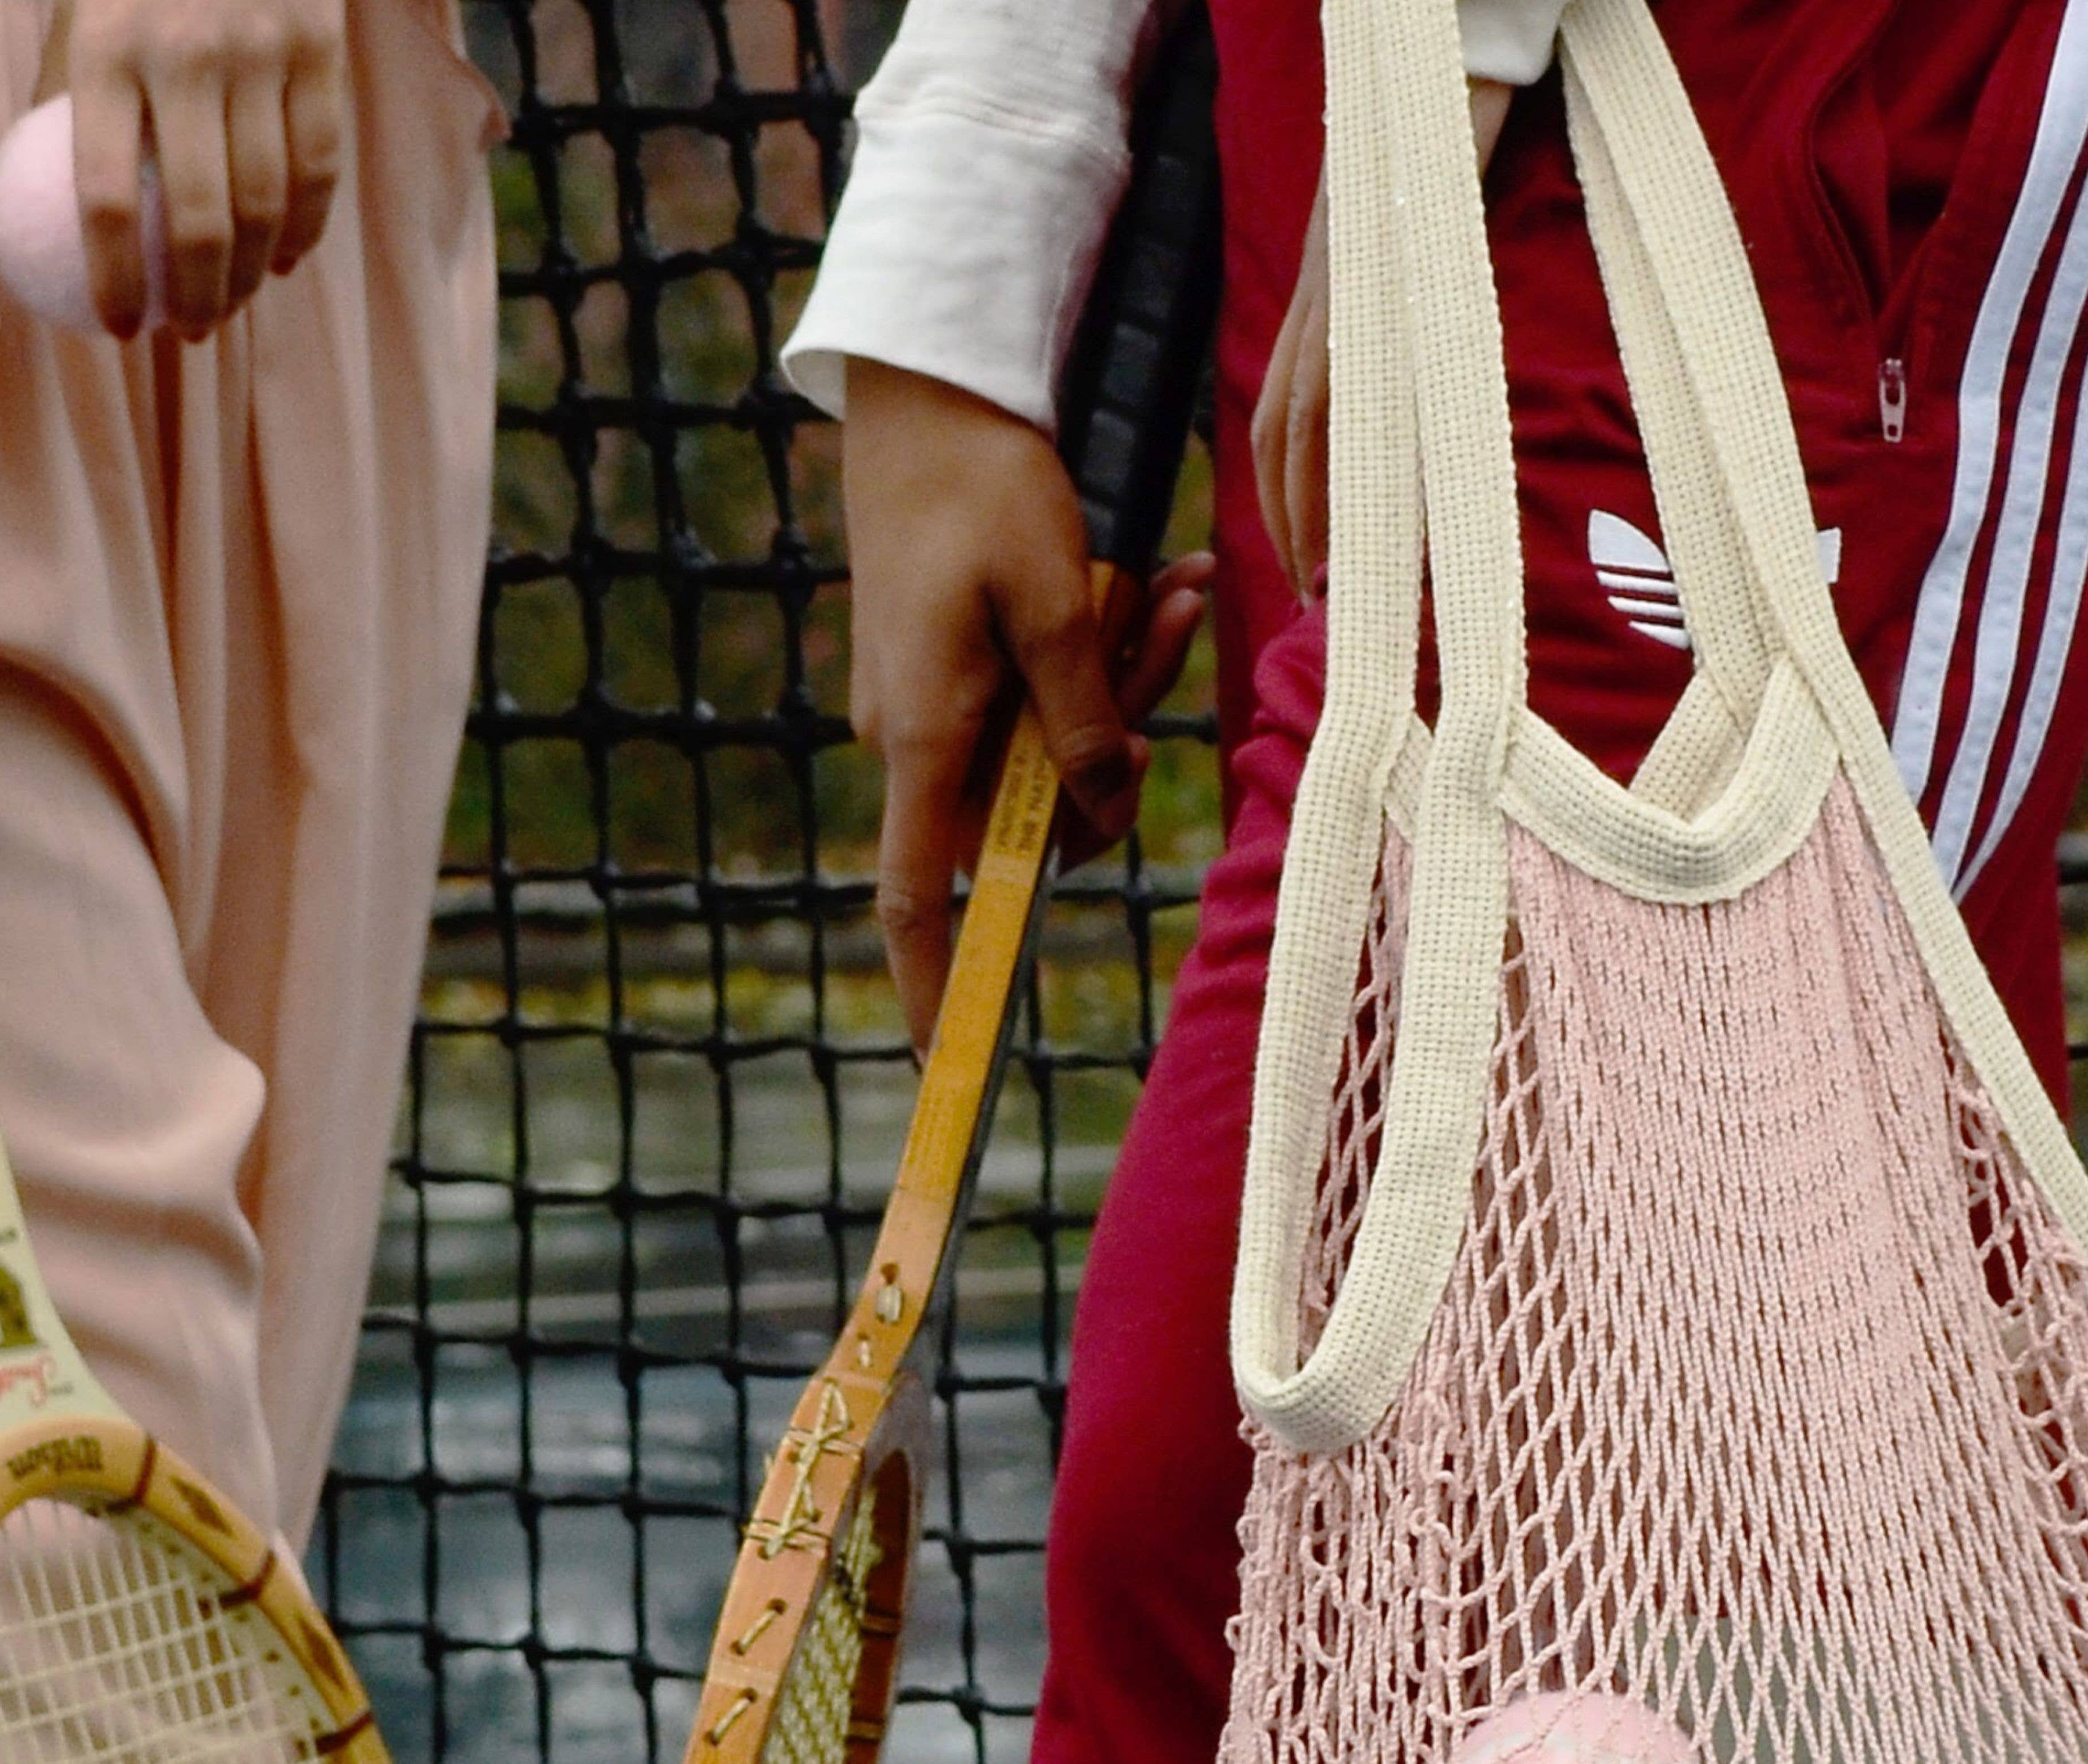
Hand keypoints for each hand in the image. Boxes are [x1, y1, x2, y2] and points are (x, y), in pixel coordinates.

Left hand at [64, 0, 349, 335]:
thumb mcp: (79, 10)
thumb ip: (70, 97)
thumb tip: (45, 205)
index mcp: (106, 47)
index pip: (106, 196)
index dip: (112, 278)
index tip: (118, 328)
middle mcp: (185, 54)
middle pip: (197, 219)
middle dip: (194, 298)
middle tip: (184, 333)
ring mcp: (260, 55)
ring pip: (264, 207)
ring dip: (247, 276)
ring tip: (228, 305)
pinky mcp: (317, 53)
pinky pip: (317, 170)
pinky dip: (303, 231)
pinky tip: (281, 262)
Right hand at [843, 361, 1210, 1045]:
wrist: (929, 384)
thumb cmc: (985, 485)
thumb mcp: (1056, 604)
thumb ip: (1082, 723)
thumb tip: (1099, 818)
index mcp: (926, 736)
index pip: (914, 898)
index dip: (937, 981)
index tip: (950, 1055)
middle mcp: (918, 735)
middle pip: (1031, 809)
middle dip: (1116, 742)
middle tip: (1170, 618)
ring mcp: (933, 700)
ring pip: (1052, 745)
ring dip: (1126, 680)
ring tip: (1173, 582)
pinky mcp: (955, 661)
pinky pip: (1042, 691)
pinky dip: (1101, 651)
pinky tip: (1151, 582)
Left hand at [1252, 80, 1514, 600]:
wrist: (1455, 49)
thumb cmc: (1446, 145)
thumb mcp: (1412, 246)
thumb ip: (1401, 312)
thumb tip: (1418, 394)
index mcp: (1326, 295)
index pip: (1285, 411)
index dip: (1284, 493)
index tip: (1302, 559)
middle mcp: (1319, 295)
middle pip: (1277, 429)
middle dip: (1283, 519)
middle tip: (1303, 593)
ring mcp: (1338, 283)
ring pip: (1298, 416)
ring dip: (1304, 503)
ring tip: (1322, 573)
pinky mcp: (1368, 270)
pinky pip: (1340, 376)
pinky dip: (1339, 448)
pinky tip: (1354, 501)